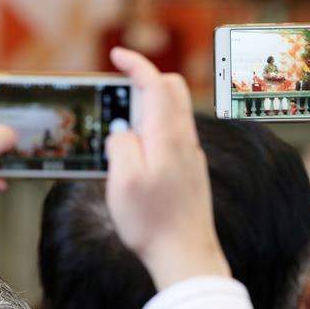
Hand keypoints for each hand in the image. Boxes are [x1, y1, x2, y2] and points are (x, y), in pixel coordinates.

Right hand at [105, 47, 229, 289]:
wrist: (187, 253)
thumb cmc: (153, 221)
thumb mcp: (122, 182)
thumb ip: (121, 146)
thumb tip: (123, 131)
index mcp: (168, 137)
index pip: (156, 84)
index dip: (136, 64)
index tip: (117, 55)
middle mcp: (185, 140)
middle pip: (173, 90)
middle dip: (146, 78)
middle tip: (118, 89)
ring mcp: (191, 154)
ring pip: (174, 112)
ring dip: (149, 104)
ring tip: (121, 123)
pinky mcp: (191, 168)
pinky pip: (174, 134)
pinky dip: (155, 126)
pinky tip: (138, 149)